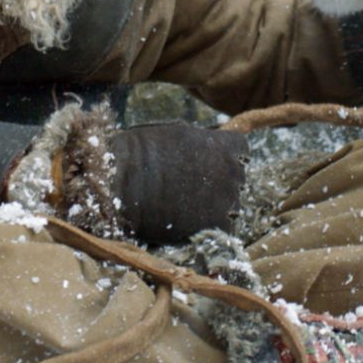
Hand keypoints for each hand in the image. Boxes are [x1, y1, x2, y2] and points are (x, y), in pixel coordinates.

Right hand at [65, 121, 247, 244]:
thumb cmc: (140, 151)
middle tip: (192, 187)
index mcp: (223, 145)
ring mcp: (226, 199)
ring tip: (186, 206)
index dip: (225, 157)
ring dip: (215, 206)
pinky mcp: (216, 226)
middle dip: (219, 182)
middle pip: (236, 179)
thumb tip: (208, 149)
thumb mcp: (177, 134)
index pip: (240, 150)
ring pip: (231, 204)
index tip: (211, 161)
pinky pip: (223, 228)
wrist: (122, 182)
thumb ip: (200, 143)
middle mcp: (231, 171)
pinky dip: (209, 228)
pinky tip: (189, 223)